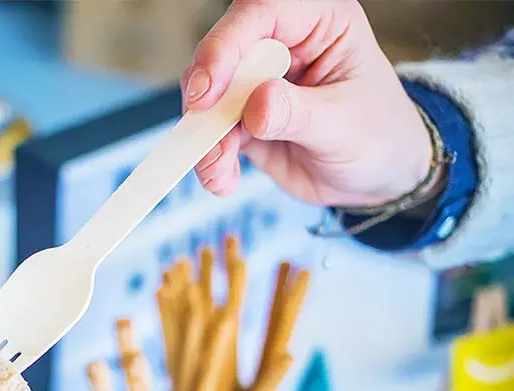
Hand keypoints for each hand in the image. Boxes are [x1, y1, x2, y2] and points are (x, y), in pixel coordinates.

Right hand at [182, 0, 433, 206]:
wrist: (379, 176)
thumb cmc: (379, 136)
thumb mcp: (344, 124)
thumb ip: (298, 113)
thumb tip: (255, 105)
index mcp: (319, 23)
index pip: (261, 14)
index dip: (225, 46)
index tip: (208, 90)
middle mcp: (283, 46)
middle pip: (222, 55)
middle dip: (207, 101)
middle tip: (204, 140)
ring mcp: (258, 82)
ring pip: (208, 97)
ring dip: (205, 138)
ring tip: (218, 172)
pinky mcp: (243, 118)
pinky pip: (211, 132)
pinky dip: (210, 158)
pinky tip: (223, 180)